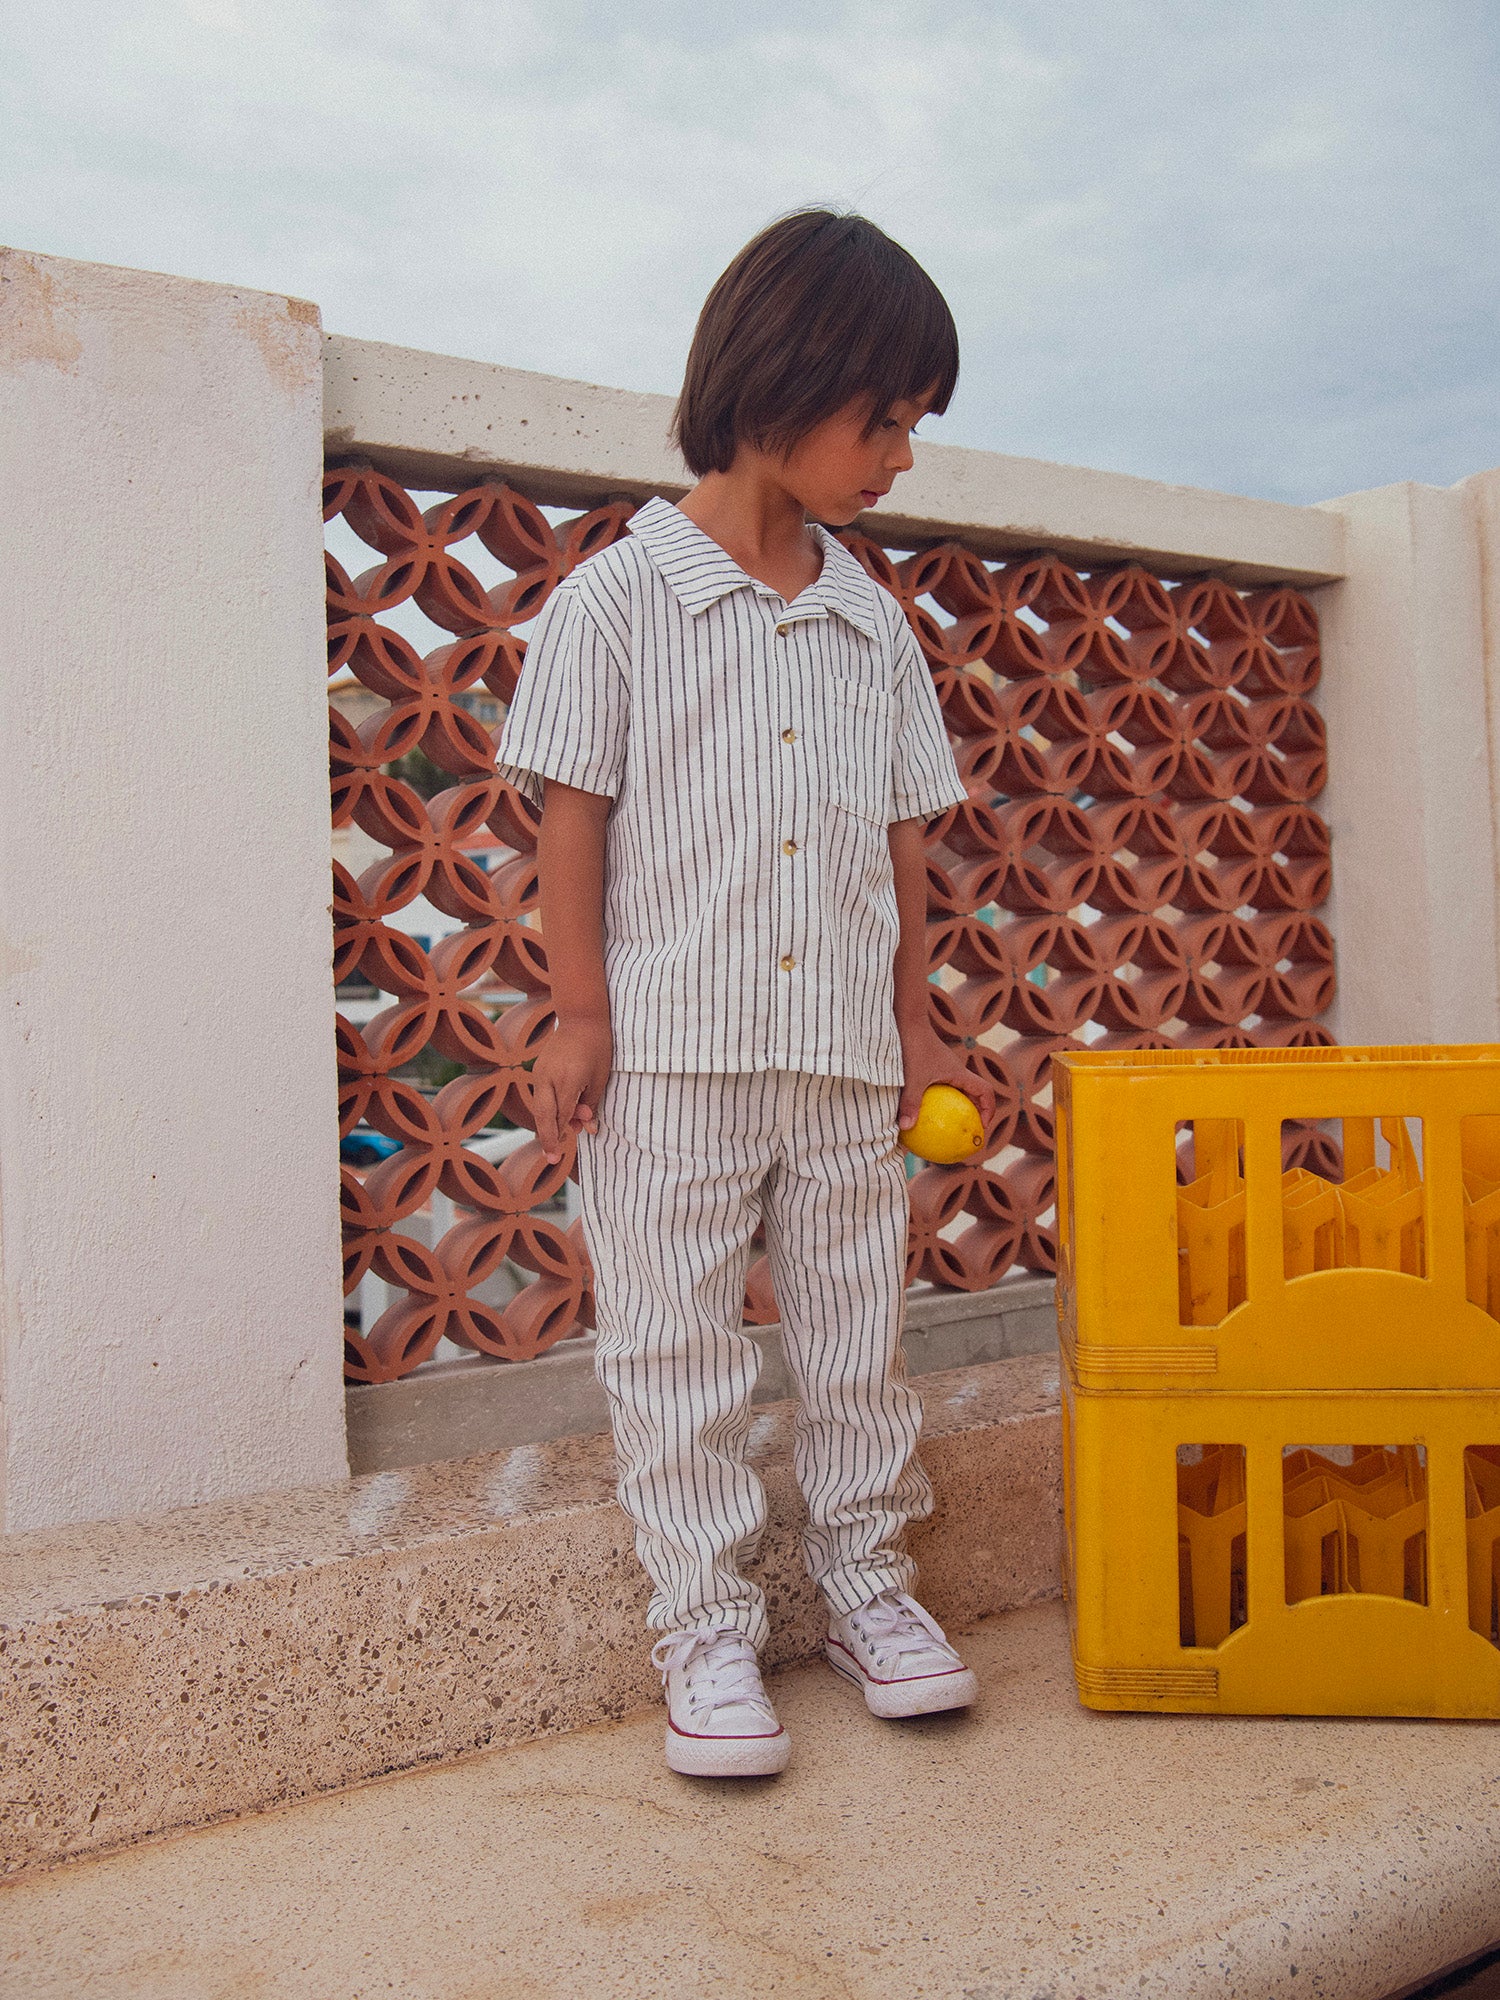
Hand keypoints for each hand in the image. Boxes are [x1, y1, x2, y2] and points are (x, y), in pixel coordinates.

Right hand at [530, 1015, 612, 1162]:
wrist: (581, 1016)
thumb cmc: (597, 1045)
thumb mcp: (600, 1077)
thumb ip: (591, 1103)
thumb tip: (586, 1127)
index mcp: (567, 1081)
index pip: (562, 1116)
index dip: (564, 1134)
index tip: (565, 1152)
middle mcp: (549, 1078)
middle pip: (544, 1116)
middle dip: (547, 1139)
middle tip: (551, 1159)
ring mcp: (540, 1073)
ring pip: (539, 1107)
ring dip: (546, 1126)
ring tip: (553, 1144)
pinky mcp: (538, 1069)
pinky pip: (539, 1096)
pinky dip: (545, 1111)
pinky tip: (553, 1122)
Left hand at [896, 1021, 996, 1150]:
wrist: (906, 1020)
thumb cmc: (913, 1046)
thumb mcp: (911, 1077)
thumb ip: (909, 1102)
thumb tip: (906, 1128)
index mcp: (960, 1073)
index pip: (985, 1091)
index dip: (989, 1110)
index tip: (982, 1127)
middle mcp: (955, 1070)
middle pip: (973, 1094)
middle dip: (974, 1113)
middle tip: (964, 1132)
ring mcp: (943, 1067)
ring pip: (956, 1090)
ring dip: (955, 1107)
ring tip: (942, 1128)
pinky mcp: (930, 1065)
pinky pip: (939, 1086)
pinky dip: (936, 1100)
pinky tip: (916, 1112)